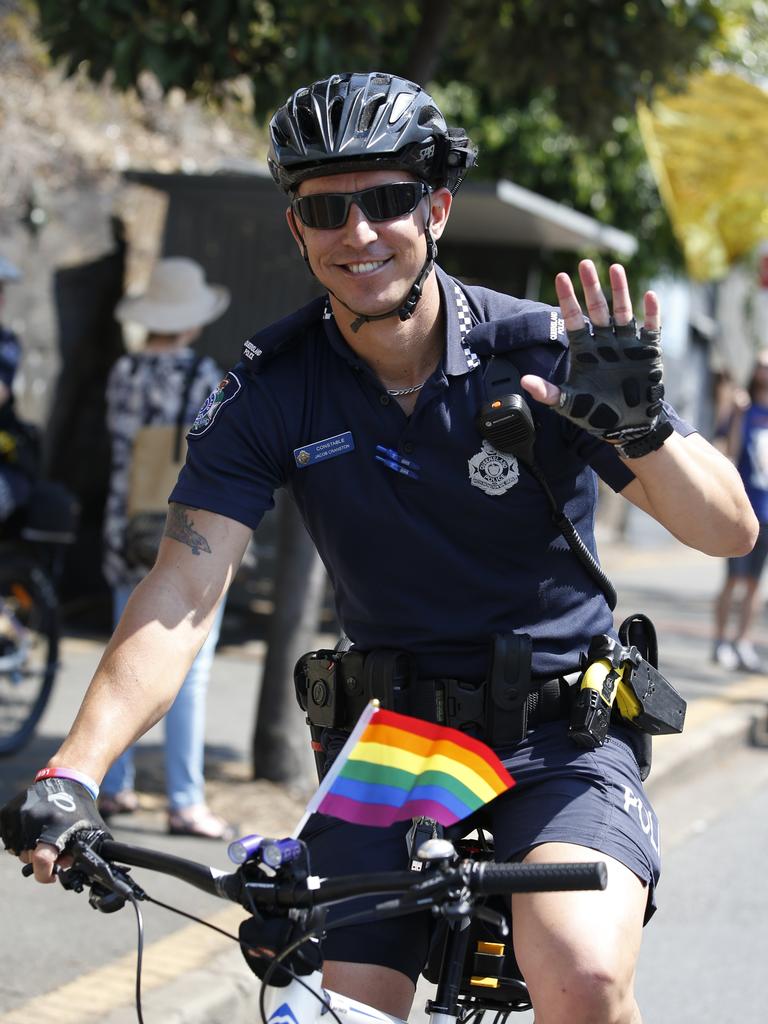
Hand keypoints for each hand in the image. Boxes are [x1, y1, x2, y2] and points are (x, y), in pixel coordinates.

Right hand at [1, 778, 109, 882]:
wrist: (66, 781)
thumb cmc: (80, 811)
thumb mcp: (88, 832)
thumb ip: (78, 856)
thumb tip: (61, 869)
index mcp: (56, 826)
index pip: (42, 860)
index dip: (44, 874)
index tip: (51, 875)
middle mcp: (34, 819)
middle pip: (28, 857)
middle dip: (39, 857)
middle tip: (51, 846)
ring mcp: (19, 814)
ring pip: (15, 850)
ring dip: (27, 848)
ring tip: (42, 835)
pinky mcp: (8, 811)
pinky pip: (7, 838)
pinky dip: (17, 838)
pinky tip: (30, 829)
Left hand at [521, 261, 666, 452]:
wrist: (627, 426)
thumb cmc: (596, 414)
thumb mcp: (569, 404)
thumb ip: (548, 393)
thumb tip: (524, 382)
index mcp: (584, 350)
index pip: (573, 319)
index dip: (567, 299)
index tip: (560, 276)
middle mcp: (605, 342)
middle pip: (597, 308)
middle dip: (591, 286)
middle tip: (585, 263)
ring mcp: (627, 344)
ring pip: (623, 312)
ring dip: (620, 291)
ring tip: (616, 269)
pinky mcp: (649, 351)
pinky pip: (651, 328)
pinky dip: (652, 313)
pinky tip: (649, 296)